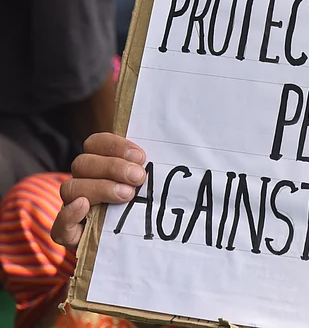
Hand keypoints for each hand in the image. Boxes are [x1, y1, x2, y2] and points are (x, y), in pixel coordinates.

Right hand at [52, 133, 146, 247]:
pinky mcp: (69, 233)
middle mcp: (83, 181)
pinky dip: (69, 213)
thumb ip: (151, 171)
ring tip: (127, 195)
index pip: (96, 143)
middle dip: (113, 167)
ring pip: (71, 187)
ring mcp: (73, 206)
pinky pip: (59, 223)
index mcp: (100, 165)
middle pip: (83, 163)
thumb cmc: (147, 208)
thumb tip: (170, 160)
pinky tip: (83, 206)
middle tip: (139, 177)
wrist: (135, 245)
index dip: (115, 146)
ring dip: (100, 188)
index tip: (140, 156)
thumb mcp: (150, 186)